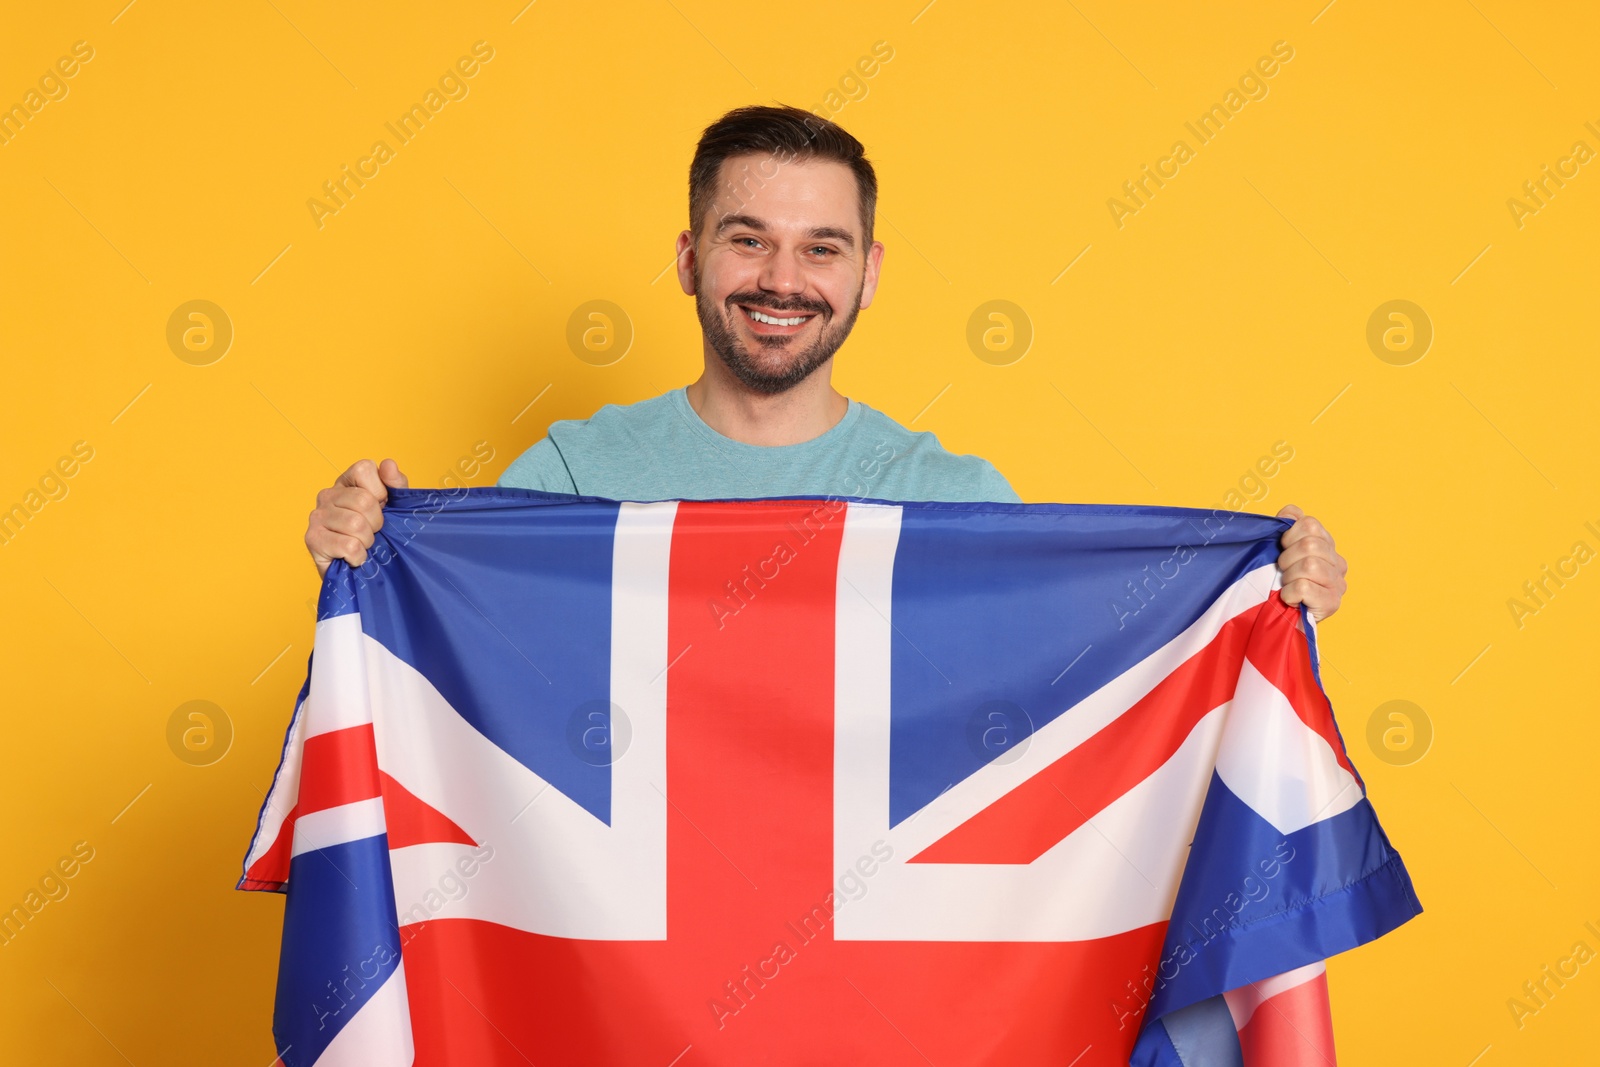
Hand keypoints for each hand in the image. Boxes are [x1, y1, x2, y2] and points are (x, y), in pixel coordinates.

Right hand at [305, 459, 408, 577]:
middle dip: (377, 523)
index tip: (381, 507)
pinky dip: (359, 556)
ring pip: (356, 525)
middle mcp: (328, 494)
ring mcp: (317, 516)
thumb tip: (388, 464)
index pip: (364, 469)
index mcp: (346, 482)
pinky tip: (353, 558)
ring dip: (368, 542)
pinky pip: (348, 546)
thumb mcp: (394, 507)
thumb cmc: (378, 536)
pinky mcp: (312, 539)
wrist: (361, 572)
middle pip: (364, 500)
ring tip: (362, 545)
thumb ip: (396, 485)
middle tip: (372, 533)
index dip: (381, 492)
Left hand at [1275, 504, 1346, 622]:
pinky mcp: (1332, 603)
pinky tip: (1289, 599)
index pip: (1310, 524)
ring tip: (1287, 586)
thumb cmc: (1277, 584)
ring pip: (1309, 566)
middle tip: (1283, 573)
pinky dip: (1288, 593)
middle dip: (1287, 559)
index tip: (1282, 550)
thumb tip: (1289, 513)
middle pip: (1311, 544)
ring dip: (1288, 577)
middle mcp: (1338, 563)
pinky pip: (1303, 587)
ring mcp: (1338, 584)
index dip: (1288, 536)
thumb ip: (1286, 528)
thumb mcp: (1279, 551)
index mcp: (1327, 546)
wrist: (1278, 621)